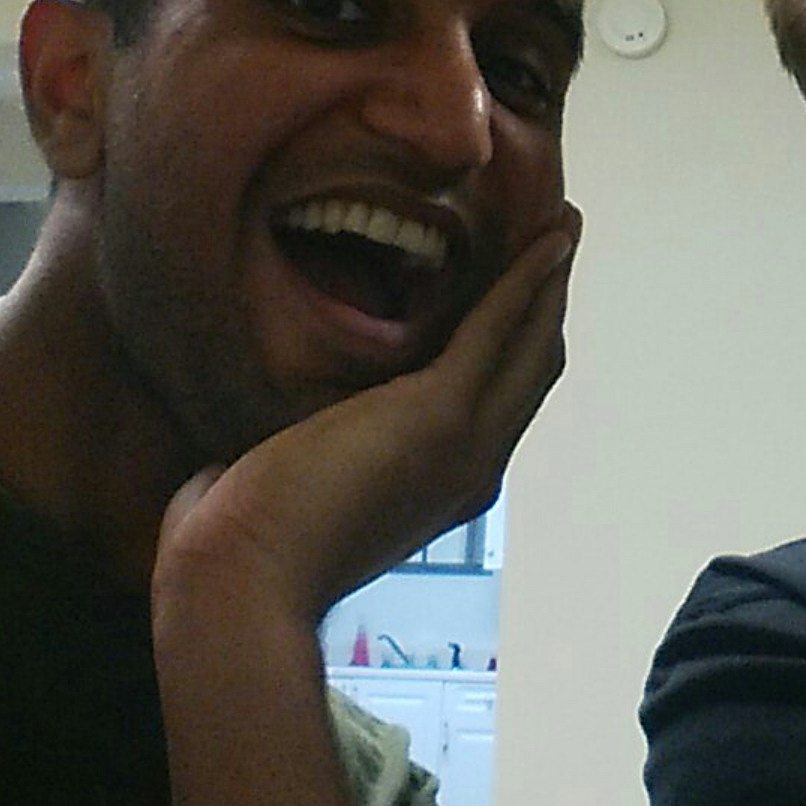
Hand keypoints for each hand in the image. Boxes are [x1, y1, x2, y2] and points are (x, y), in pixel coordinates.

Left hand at [152, 206, 579, 621]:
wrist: (241, 580)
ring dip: (550, 280)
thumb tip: (264, 427)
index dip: (517, 344)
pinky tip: (542, 241)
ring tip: (564, 225)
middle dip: (549, 302)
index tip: (522, 291)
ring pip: (531, 346)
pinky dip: (527, 280)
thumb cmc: (242, 544)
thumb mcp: (292, 482)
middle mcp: (472, 469)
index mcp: (441, 487)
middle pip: (532, 372)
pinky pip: (498, 329)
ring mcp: (465, 444)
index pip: (498, 402)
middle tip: (561, 240)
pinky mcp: (441, 414)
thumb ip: (307, 446)